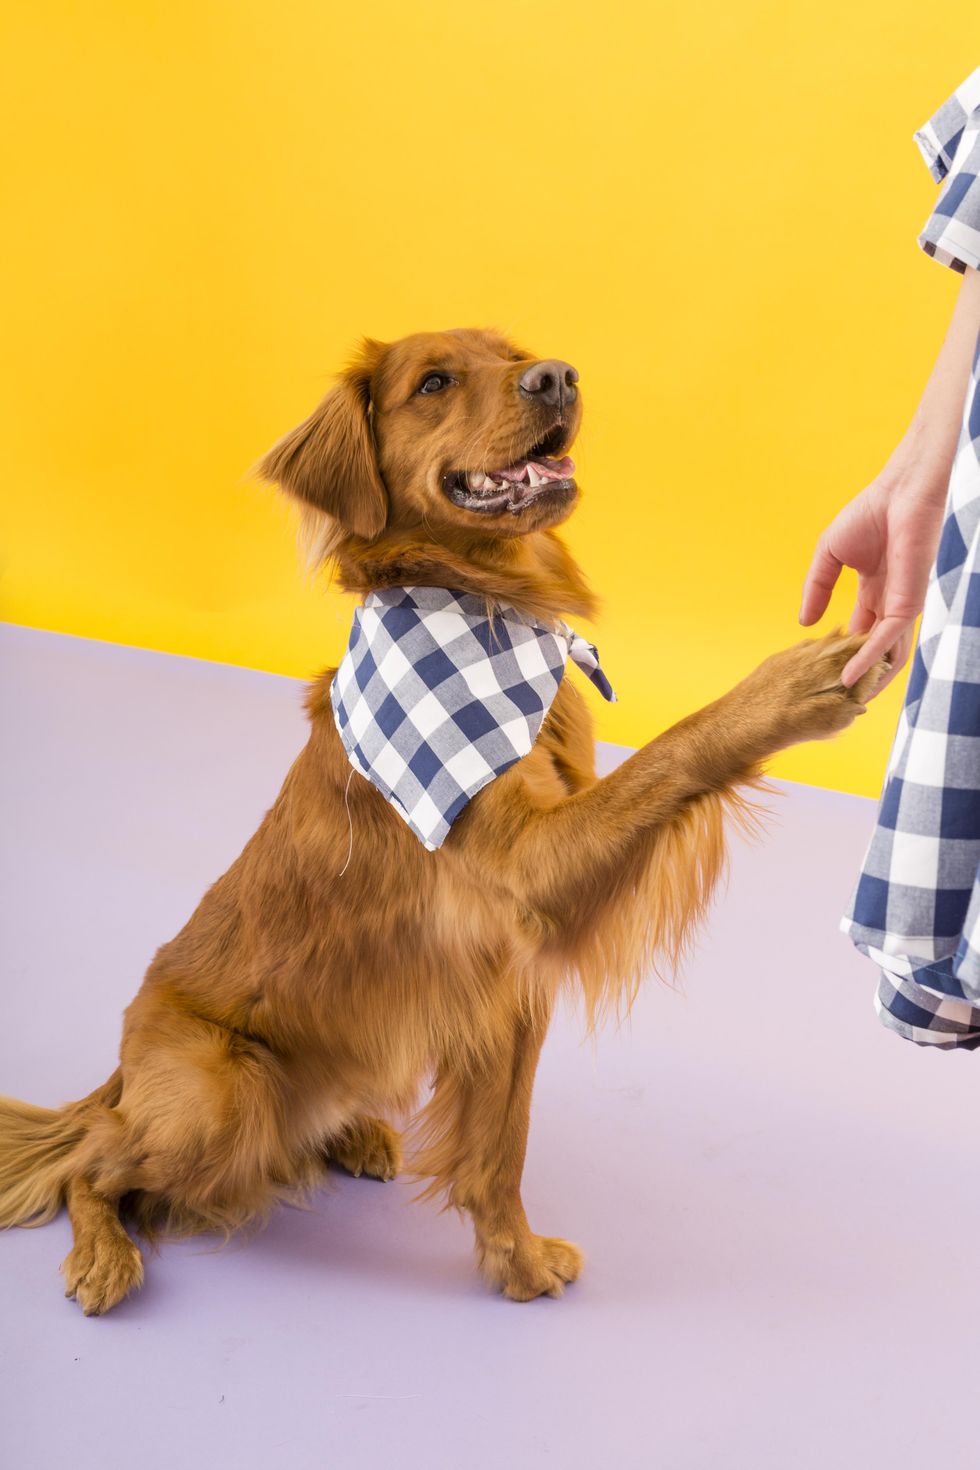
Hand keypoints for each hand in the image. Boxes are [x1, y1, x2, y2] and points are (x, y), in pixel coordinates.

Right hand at [799, 475, 945, 691]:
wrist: (899, 493)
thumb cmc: (869, 514)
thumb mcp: (829, 556)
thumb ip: (816, 588)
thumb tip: (804, 623)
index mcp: (874, 591)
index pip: (858, 632)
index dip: (841, 653)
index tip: (824, 676)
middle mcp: (889, 603)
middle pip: (874, 651)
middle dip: (857, 675)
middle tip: (835, 701)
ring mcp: (900, 606)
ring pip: (885, 654)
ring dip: (866, 679)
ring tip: (844, 703)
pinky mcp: (907, 603)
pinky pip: (885, 639)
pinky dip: (867, 659)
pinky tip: (849, 676)